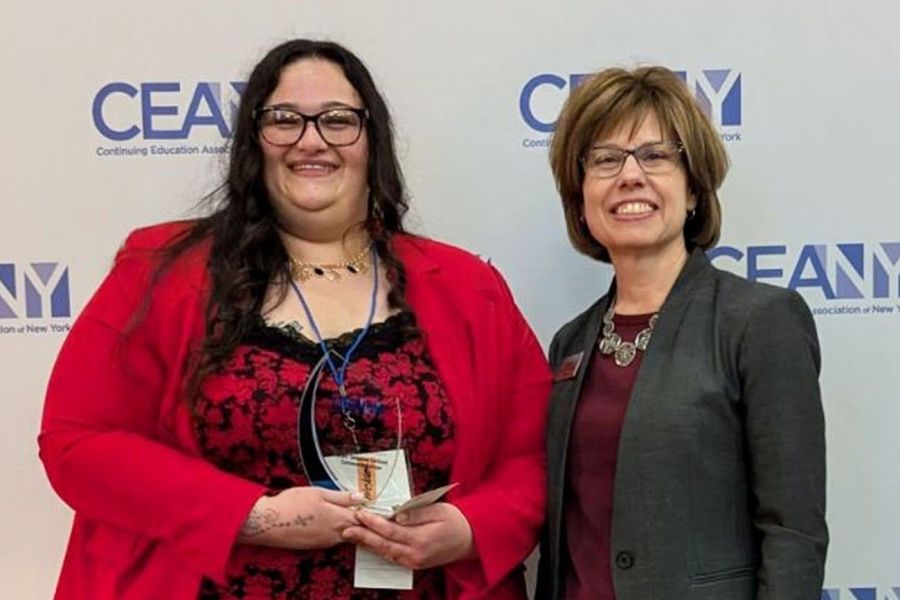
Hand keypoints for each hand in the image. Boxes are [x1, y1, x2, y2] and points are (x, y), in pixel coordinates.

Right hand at [238, 487, 364, 549]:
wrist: (268, 523)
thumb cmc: (290, 504)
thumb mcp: (318, 492)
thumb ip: (341, 496)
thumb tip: (360, 496)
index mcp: (338, 518)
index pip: (363, 518)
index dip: (373, 513)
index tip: (383, 509)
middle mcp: (334, 534)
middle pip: (357, 529)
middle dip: (364, 521)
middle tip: (371, 512)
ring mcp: (325, 542)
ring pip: (345, 534)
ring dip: (350, 526)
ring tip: (351, 515)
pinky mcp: (315, 546)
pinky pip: (333, 539)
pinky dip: (337, 531)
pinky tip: (331, 523)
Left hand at [342, 502, 475, 569]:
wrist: (471, 539)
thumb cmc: (456, 521)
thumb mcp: (438, 510)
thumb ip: (415, 513)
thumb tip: (395, 516)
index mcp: (421, 540)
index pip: (390, 530)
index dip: (372, 522)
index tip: (359, 513)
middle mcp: (415, 554)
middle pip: (383, 545)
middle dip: (363, 536)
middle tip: (346, 528)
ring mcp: (415, 562)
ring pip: (385, 553)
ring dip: (368, 544)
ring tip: (352, 535)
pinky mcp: (415, 564)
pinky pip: (393, 557)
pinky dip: (380, 549)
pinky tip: (370, 543)